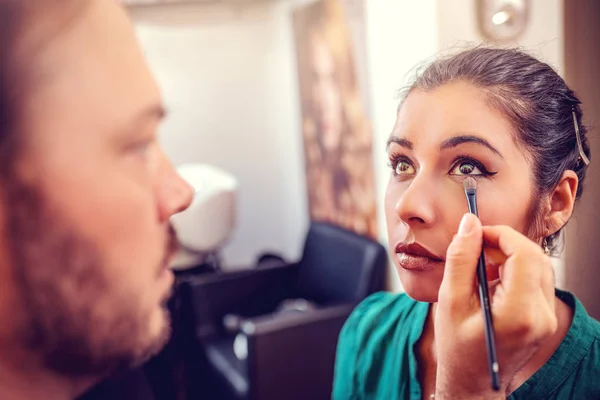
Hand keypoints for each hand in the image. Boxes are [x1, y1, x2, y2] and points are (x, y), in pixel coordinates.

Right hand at [434, 213, 556, 398]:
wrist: (472, 383)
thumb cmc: (457, 348)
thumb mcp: (450, 301)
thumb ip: (461, 259)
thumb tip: (470, 224)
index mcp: (519, 313)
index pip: (524, 254)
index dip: (501, 235)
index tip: (477, 232)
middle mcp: (541, 315)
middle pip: (535, 257)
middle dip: (505, 243)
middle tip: (476, 245)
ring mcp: (546, 318)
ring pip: (538, 266)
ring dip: (510, 256)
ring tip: (480, 265)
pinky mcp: (544, 318)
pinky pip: (535, 280)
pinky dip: (514, 270)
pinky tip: (491, 280)